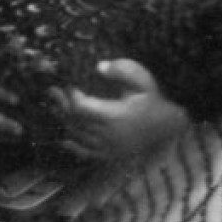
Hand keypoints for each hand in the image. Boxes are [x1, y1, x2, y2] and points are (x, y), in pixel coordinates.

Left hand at [50, 59, 188, 162]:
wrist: (169, 127)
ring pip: (77, 136)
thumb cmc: (154, 101)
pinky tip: (64, 137)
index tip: (65, 83)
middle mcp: (108, 135)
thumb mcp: (143, 81)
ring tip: (55, 106)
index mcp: (114, 116)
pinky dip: (73, 145)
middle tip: (52, 91)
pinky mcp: (110, 155)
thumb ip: (122, 71)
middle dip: (61, 105)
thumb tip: (99, 66)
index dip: (69, 95)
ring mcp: (108, 148)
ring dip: (64, 121)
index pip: (81, 107)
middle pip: (75, 121)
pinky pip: (85, 153)